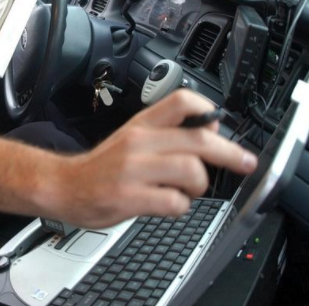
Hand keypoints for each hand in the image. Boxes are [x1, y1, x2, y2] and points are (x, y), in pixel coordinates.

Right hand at [49, 89, 256, 228]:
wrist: (63, 185)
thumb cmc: (101, 166)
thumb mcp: (133, 139)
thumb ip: (168, 133)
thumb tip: (210, 127)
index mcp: (141, 125)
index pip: (182, 102)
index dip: (209, 110)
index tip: (222, 125)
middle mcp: (139, 142)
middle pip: (198, 139)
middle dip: (230, 154)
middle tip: (245, 163)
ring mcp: (133, 170)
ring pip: (191, 170)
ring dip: (200, 185)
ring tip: (188, 190)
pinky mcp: (129, 197)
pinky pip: (173, 202)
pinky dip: (180, 206)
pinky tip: (170, 205)